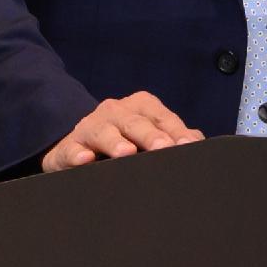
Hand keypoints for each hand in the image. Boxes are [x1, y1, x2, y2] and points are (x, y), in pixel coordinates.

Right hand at [42, 90, 205, 171]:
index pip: (163, 118)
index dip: (176, 132)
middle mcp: (116, 112)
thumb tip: (198, 143)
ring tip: (126, 153)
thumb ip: (175, 137)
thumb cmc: (125, 139)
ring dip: (115, 142)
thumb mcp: (150, 134)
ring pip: (103, 132)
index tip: (188, 146)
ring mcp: (90, 127)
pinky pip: (72, 149)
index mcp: (141, 107)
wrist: (78, 144)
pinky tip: (85, 159)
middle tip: (164, 148)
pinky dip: (78, 154)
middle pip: (136, 123)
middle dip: (151, 136)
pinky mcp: (68, 146)